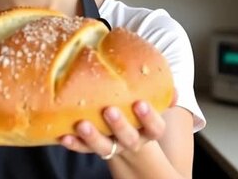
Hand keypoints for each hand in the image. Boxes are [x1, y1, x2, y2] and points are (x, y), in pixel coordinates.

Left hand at [59, 90, 176, 159]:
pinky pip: (83, 149)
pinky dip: (73, 143)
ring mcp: (112, 147)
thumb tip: (174, 88)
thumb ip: (162, 95)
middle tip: (109, 110)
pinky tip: (63, 136)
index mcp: (148, 131)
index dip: (149, 118)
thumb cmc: (139, 113)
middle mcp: (132, 141)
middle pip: (128, 139)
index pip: (155, 128)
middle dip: (119, 125)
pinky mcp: (93, 148)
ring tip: (81, 124)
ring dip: (92, 137)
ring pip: (104, 147)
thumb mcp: (153, 105)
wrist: (128, 140)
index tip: (140, 104)